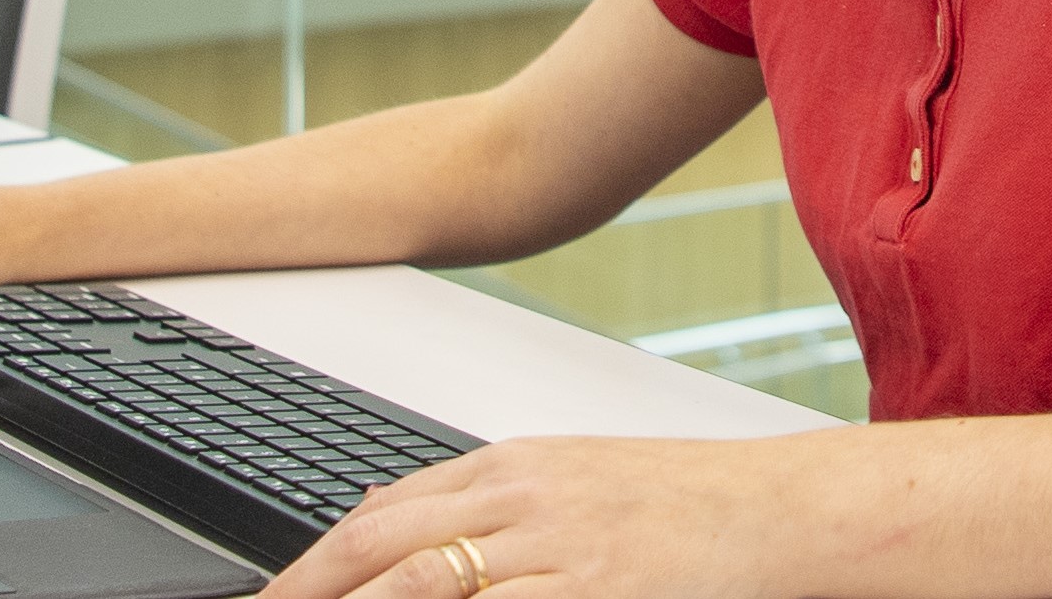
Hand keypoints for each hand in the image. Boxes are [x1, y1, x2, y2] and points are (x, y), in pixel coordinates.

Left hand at [252, 437, 824, 598]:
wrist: (776, 508)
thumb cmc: (683, 500)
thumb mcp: (567, 473)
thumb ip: (473, 493)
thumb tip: (381, 505)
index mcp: (510, 466)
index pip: (380, 513)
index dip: (312, 563)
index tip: (274, 596)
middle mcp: (520, 498)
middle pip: (380, 547)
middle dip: (308, 591)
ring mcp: (554, 547)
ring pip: (423, 586)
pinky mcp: (593, 591)